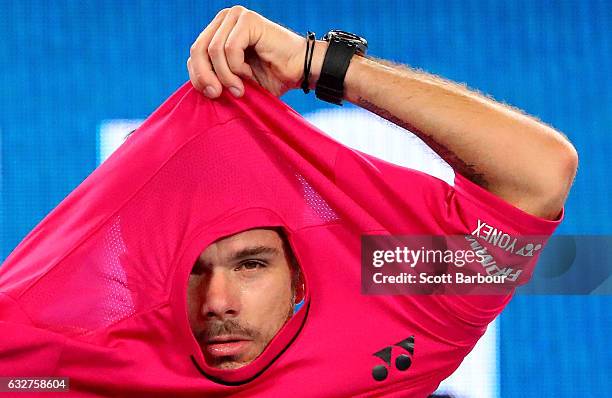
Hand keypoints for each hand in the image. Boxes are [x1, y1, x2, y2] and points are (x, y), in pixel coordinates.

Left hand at [187, 6, 307, 97]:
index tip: (212, 94)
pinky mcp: (247, 20)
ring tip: (240, 88)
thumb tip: (195, 82)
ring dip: (225, 75)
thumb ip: (213, 75)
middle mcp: (225, 19)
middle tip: (217, 94)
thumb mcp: (234, 79)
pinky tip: (249, 74)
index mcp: (219, 31)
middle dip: (205, 77)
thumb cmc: (271, 77)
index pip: (194, 53)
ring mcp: (236, 16)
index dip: (198, 76)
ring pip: (213, 51)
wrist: (300, 72)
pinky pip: (229, 49)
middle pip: (198, 50)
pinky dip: (237, 67)